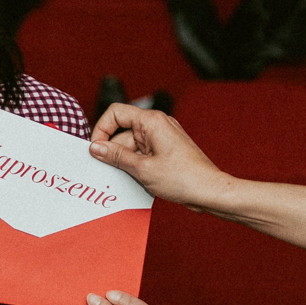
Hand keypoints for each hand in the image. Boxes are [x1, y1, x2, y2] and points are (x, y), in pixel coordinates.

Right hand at [88, 103, 228, 209]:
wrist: (209, 191)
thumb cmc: (184, 178)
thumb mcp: (142, 168)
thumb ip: (116, 156)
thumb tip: (96, 148)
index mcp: (151, 121)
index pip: (115, 113)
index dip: (101, 129)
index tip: (96, 150)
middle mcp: (157, 125)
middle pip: (122, 132)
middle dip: (113, 151)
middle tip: (109, 171)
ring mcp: (162, 138)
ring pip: (131, 146)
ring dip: (125, 162)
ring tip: (131, 179)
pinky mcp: (165, 151)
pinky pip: (142, 154)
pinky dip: (136, 166)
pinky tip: (139, 181)